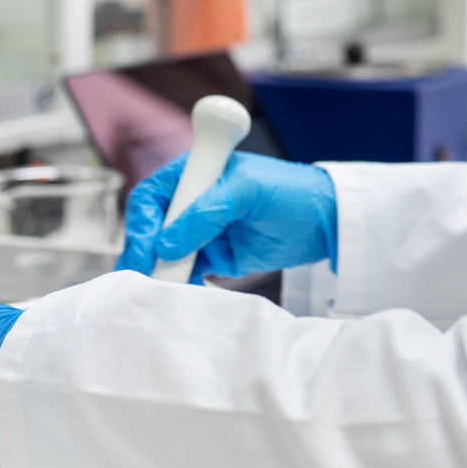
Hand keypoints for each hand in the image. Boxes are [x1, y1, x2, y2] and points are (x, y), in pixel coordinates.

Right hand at [118, 151, 336, 281]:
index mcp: (196, 173)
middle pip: (152, 226)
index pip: (153, 195)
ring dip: (156, 270)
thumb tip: (166, 243)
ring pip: (165, 252)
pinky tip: (177, 294)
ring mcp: (202, 231)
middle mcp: (193, 201)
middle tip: (139, 276)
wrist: (326, 221)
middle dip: (142, 251)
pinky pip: (187, 271)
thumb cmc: (291, 190)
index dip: (141, 221)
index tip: (145, 246)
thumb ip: (207, 213)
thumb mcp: (249, 191)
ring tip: (152, 291)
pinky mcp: (215, 256)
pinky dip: (179, 282)